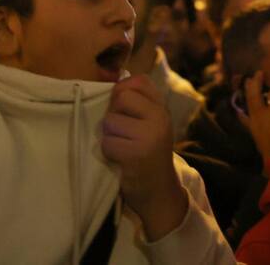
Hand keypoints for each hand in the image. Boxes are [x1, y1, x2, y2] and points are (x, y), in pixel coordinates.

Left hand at [101, 76, 187, 240]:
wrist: (159, 192)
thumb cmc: (147, 154)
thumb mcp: (150, 124)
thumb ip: (137, 102)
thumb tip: (114, 78)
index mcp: (162, 108)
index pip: (139, 81)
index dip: (123, 91)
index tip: (125, 110)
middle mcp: (160, 118)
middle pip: (120, 97)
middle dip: (114, 113)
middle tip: (123, 132)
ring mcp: (149, 135)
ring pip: (110, 121)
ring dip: (109, 135)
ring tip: (122, 147)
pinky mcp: (136, 154)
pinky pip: (107, 143)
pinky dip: (108, 152)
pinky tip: (120, 159)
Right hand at [238, 71, 269, 163]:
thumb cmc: (268, 149)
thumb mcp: (255, 134)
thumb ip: (247, 122)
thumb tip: (240, 113)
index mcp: (254, 118)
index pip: (249, 97)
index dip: (250, 85)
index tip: (252, 77)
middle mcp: (263, 113)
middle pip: (261, 92)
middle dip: (262, 82)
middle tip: (263, 75)